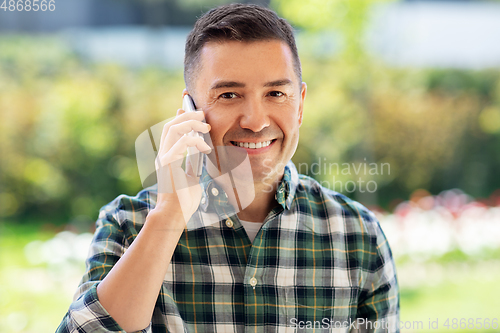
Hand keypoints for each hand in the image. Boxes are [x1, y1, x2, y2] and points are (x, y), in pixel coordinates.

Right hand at [154, 108, 210, 224]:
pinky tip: (205, 147)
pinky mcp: (168, 163)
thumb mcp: (191, 177)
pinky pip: (181, 143)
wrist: (174, 215)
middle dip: (186, 115)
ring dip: (190, 124)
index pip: (171, 130)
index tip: (189, 107)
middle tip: (202, 114)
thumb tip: (201, 151)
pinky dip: (195, 141)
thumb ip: (192, 162)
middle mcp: (163, 154)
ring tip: (206, 127)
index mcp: (168, 157)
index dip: (179, 116)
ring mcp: (164, 158)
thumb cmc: (183, 200)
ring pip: (173, 129)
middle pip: (171, 125)